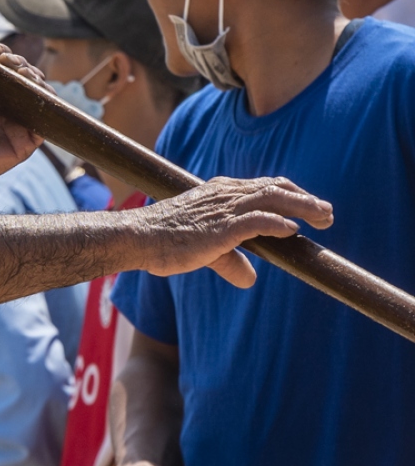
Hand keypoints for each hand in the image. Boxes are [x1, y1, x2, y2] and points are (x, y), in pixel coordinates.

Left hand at [0, 25, 43, 207]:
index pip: (4, 63)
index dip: (2, 52)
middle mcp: (6, 101)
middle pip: (25, 73)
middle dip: (18, 61)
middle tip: (4, 60)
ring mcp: (19, 119)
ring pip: (40, 91)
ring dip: (34, 77)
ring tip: (19, 72)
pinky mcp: (28, 138)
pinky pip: (47, 118)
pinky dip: (46, 102)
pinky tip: (35, 92)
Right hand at [134, 176, 332, 287]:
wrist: (138, 238)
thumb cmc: (164, 241)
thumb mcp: (203, 249)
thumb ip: (230, 260)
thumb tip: (250, 279)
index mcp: (220, 192)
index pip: (264, 186)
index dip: (291, 195)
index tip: (310, 207)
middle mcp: (225, 194)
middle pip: (276, 189)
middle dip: (305, 199)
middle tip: (328, 213)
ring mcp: (223, 208)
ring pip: (272, 199)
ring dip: (302, 208)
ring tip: (324, 218)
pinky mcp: (220, 227)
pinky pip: (257, 220)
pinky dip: (277, 224)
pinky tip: (292, 231)